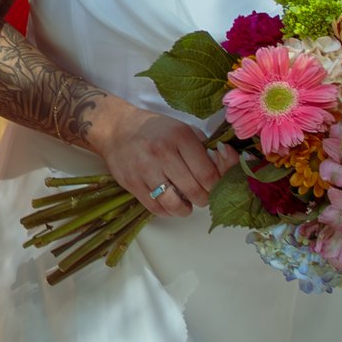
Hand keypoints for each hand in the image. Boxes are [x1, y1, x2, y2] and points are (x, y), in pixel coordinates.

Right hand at [93, 98, 227, 219]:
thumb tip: (225, 167)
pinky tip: (169, 204)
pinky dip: (168, 211)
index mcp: (180, 137)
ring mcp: (145, 169)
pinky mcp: (132, 183)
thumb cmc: (156, 130)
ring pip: (175, 205)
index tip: (214, 185)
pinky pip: (156, 209)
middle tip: (201, 195)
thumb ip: (204, 148)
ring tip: (186, 203)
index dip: (216, 186)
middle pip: (195, 191)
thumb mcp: (182, 129)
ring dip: (186, 209)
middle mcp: (163, 153)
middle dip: (203, 199)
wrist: (117, 129)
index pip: (208, 174)